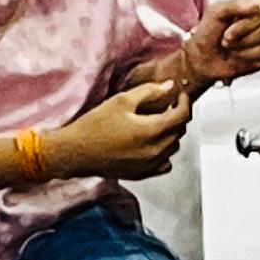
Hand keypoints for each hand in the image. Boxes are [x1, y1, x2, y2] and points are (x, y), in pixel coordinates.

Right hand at [56, 77, 191, 180]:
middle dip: (177, 116)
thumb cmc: (94, 125)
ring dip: (171, 133)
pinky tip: (152, 144)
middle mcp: (155, 151)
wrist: (75, 152)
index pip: (182, 115)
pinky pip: (165, 163)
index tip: (179, 95)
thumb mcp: (120, 101)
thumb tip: (169, 86)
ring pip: (174, 147)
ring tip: (158, 123)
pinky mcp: (142, 174)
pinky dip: (164, 152)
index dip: (184, 102)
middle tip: (167, 106)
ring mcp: (150, 165)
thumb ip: (148, 91)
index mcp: (151, 131)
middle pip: (180, 131)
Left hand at [178, 0, 259, 88]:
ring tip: (232, 50)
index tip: (228, 31)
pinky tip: (242, 58)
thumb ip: (234, 5)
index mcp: (256, 6)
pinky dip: (253, 62)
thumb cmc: (208, 33)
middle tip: (226, 41)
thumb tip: (257, 4)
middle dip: (241, 40)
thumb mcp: (215, 13)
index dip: (244, 25)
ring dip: (245, 52)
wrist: (203, 58)